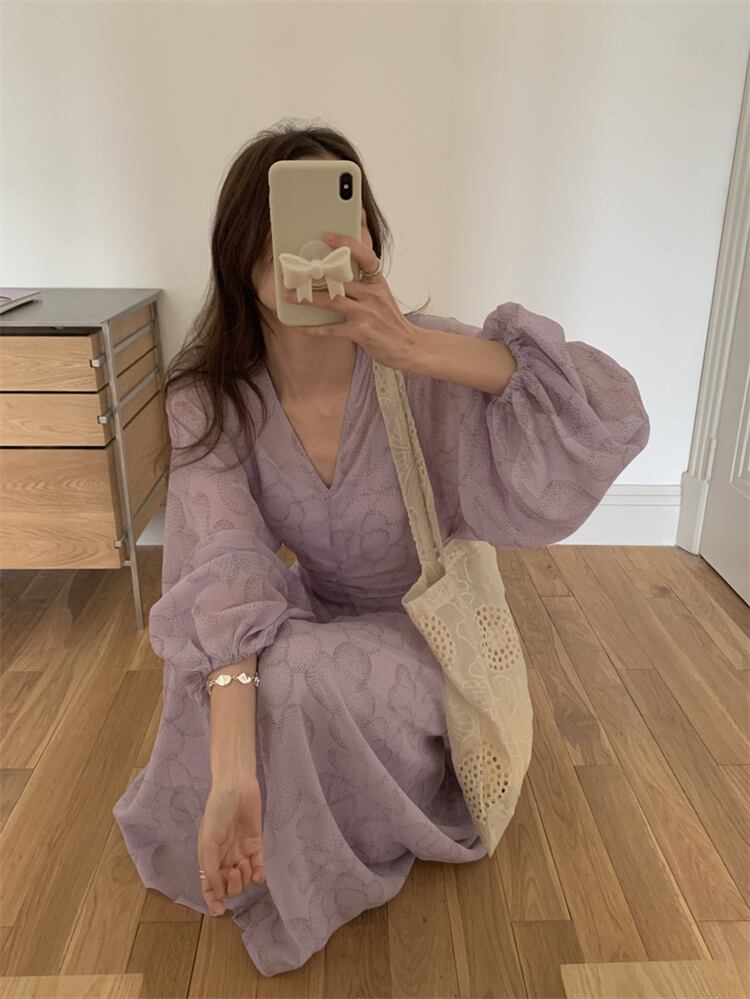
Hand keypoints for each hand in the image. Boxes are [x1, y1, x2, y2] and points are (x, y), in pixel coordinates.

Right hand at [197, 777, 264, 915]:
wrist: (236, 788)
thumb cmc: (217, 811)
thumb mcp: (207, 840)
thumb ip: (210, 866)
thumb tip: (217, 891)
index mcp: (209, 857)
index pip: (209, 886)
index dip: (213, 900)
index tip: (220, 911)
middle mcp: (225, 857)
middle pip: (228, 885)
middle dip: (232, 885)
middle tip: (234, 871)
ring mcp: (241, 851)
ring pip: (244, 879)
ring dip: (245, 879)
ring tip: (244, 864)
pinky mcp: (256, 844)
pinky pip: (259, 867)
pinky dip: (259, 874)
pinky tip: (258, 873)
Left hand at [281, 231, 416, 370]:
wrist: (410, 347)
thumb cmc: (391, 323)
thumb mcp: (382, 297)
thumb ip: (363, 287)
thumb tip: (337, 279)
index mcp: (378, 283)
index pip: (365, 255)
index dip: (347, 243)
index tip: (328, 236)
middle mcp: (373, 295)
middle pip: (340, 280)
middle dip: (314, 277)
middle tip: (293, 274)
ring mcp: (368, 313)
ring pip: (332, 301)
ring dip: (307, 300)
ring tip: (290, 298)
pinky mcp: (362, 332)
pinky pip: (332, 329)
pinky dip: (314, 329)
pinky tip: (301, 327)